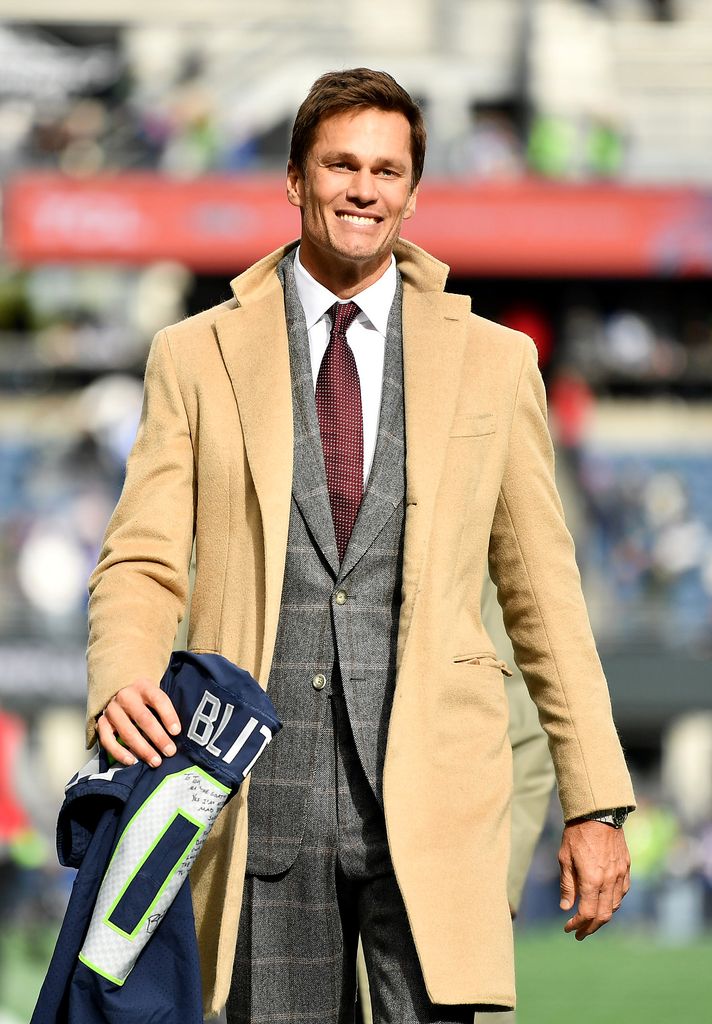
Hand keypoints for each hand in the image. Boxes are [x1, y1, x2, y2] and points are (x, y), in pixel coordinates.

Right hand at [96, 679, 180, 767]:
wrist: (119, 687)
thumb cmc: (144, 696)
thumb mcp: (155, 693)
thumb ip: (164, 708)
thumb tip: (177, 733)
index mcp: (144, 686)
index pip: (158, 700)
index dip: (168, 716)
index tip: (176, 732)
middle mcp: (126, 696)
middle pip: (144, 718)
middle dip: (158, 737)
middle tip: (170, 751)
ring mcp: (112, 709)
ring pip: (127, 731)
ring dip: (142, 749)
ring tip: (155, 761)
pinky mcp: (102, 721)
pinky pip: (107, 740)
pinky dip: (119, 752)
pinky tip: (131, 761)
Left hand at [558, 820, 630, 939]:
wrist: (598, 813)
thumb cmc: (577, 834)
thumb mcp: (565, 858)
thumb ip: (567, 885)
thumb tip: (566, 908)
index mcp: (592, 880)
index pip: (587, 913)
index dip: (577, 925)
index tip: (568, 928)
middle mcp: (609, 881)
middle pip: (603, 915)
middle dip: (590, 928)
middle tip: (580, 933)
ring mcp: (620, 875)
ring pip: (615, 906)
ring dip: (603, 917)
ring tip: (590, 921)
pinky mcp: (626, 867)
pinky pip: (622, 892)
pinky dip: (613, 903)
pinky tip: (604, 903)